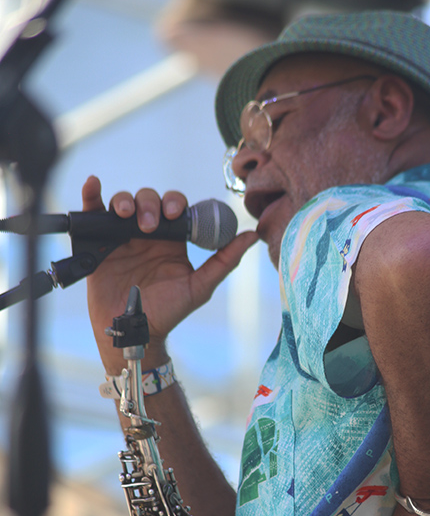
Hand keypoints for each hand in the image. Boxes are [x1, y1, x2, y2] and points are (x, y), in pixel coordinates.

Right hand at [83, 176, 257, 371]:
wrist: (133, 331)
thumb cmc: (168, 312)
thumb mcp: (200, 286)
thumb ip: (225, 261)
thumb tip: (253, 235)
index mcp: (172, 240)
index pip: (175, 207)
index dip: (174, 203)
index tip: (175, 213)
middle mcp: (147, 234)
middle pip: (148, 200)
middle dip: (149, 204)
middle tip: (149, 225)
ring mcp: (121, 237)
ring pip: (122, 203)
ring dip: (124, 201)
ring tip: (124, 216)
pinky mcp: (97, 242)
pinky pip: (92, 212)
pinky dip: (91, 195)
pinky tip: (93, 185)